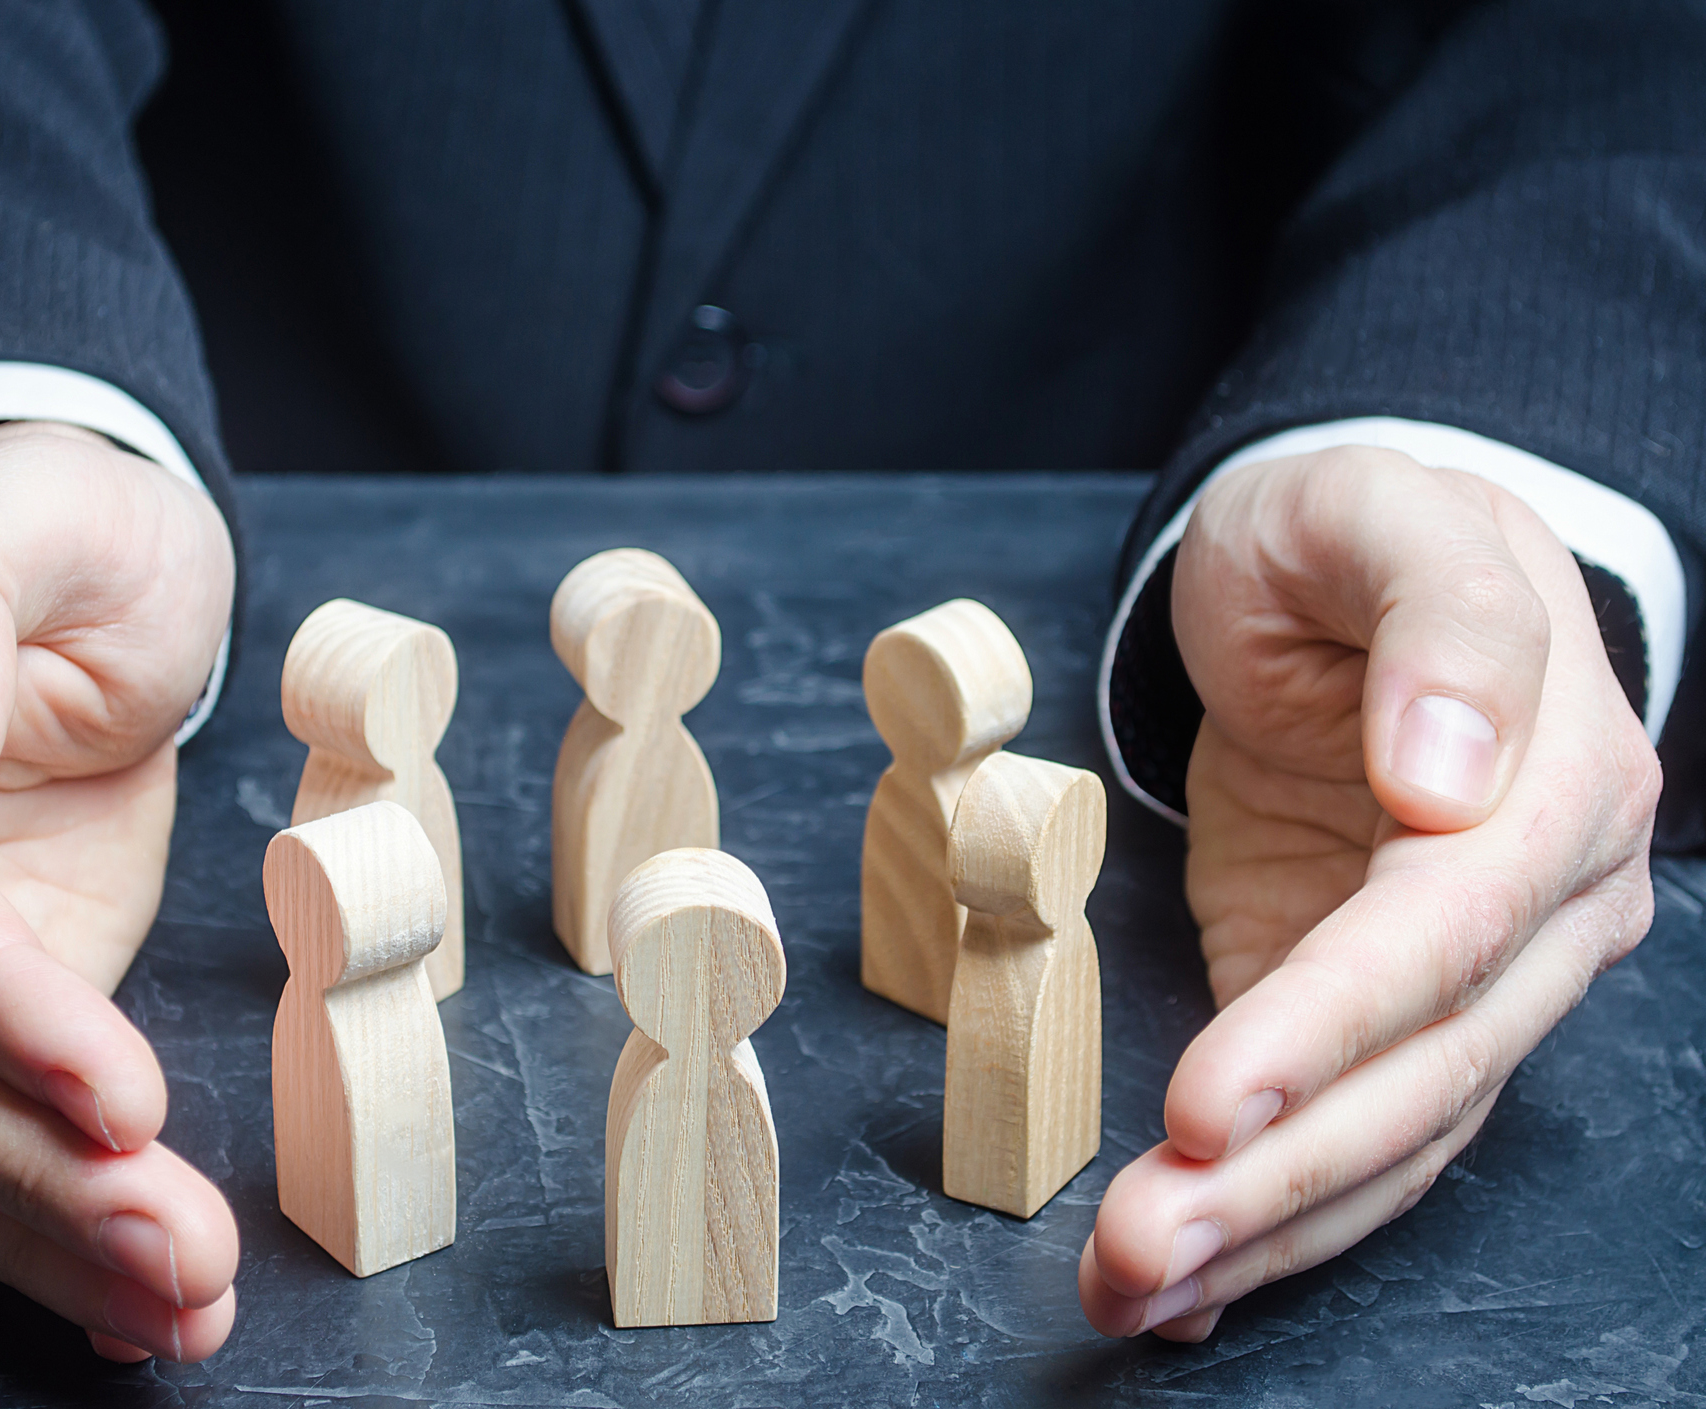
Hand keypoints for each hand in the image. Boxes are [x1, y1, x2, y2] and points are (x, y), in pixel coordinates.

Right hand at [0, 424, 240, 1361]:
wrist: (53, 575)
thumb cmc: (58, 527)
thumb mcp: (32, 502)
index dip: (3, 1013)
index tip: (123, 1098)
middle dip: (38, 1177)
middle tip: (182, 1257)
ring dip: (45, 1236)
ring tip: (183, 1305)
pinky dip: (31, 1229)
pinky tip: (118, 1305)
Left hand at [1079, 448, 1659, 1339]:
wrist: (1340, 582)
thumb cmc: (1350, 534)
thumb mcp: (1379, 514)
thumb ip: (1442, 620)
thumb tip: (1450, 773)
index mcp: (1556, 782)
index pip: (1444, 933)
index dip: (1331, 1026)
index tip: (1212, 1102)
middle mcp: (1538, 907)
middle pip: (1424, 1070)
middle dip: (1282, 1173)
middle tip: (1143, 1242)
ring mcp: (1466, 977)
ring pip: (1390, 1134)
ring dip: (1266, 1227)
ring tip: (1135, 1285)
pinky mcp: (1375, 1012)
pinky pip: (1347, 1134)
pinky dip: (1272, 1216)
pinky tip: (1187, 1285)